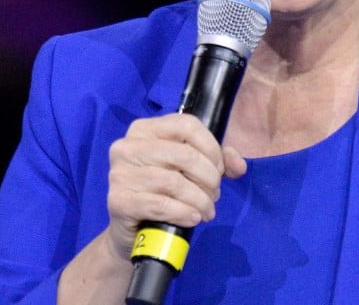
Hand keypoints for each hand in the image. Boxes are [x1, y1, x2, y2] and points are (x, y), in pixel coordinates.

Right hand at [104, 113, 247, 260]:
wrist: (133, 232)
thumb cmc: (163, 193)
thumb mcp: (191, 170)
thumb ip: (218, 160)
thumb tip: (239, 166)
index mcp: (144, 129)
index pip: (187, 125)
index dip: (211, 147)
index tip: (218, 169)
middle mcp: (127, 146)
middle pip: (184, 154)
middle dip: (209, 178)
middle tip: (214, 195)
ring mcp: (119, 173)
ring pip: (174, 182)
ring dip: (200, 200)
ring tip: (206, 210)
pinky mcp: (118, 201)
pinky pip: (161, 204)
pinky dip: (184, 213)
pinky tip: (193, 218)